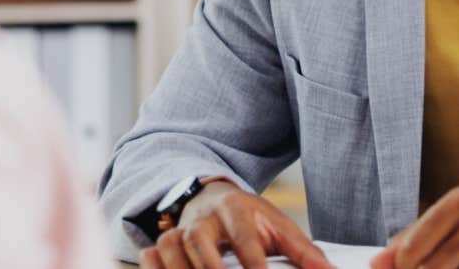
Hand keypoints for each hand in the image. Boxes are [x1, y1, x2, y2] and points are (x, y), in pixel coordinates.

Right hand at [139, 182, 333, 268]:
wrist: (211, 197)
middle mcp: (203, 218)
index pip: (244, 241)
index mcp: (236, 208)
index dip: (253, 266)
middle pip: (203, 249)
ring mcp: (179, 229)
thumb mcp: (277, 226)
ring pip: (174, 254)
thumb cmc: (250, 217)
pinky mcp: (163, 241)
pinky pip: (155, 258)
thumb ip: (304, 252)